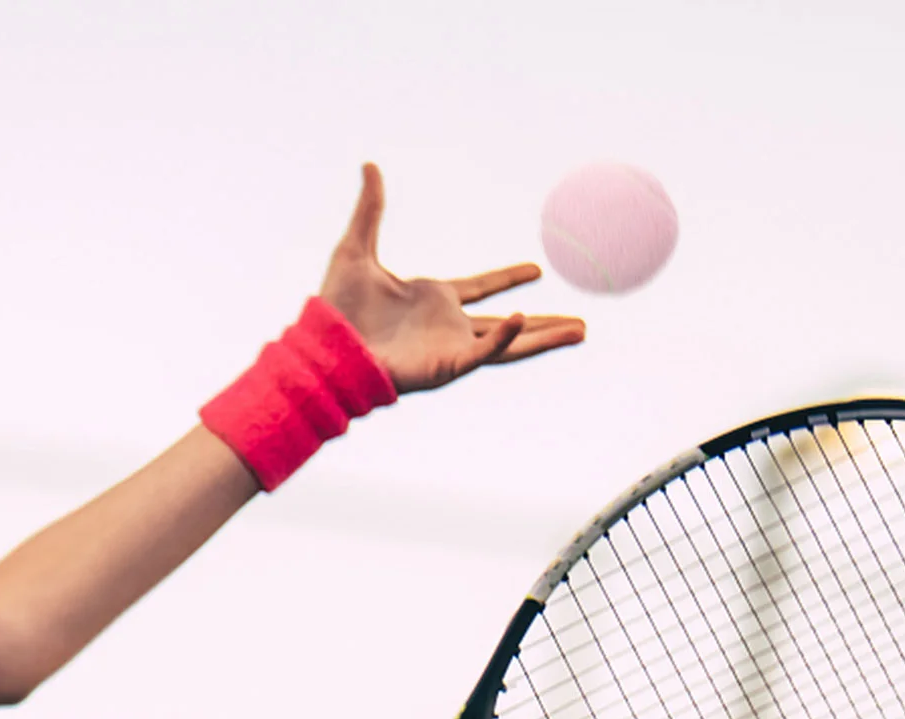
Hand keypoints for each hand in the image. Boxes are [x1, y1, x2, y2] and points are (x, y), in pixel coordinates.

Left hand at [319, 163, 584, 394]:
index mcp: (433, 299)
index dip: (508, 278)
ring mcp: (449, 348)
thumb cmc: (335, 307)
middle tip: (581, 324)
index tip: (536, 270)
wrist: (323, 346)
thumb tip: (368, 165)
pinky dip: (503, 338)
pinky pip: (481, 352)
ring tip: (580, 332)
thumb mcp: (355, 247)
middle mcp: (447, 326)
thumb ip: (370, 209)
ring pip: (509, 343)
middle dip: (544, 324)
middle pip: (508, 324)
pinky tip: (523, 319)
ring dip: (544, 337)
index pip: (481, 287)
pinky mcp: (444, 366)